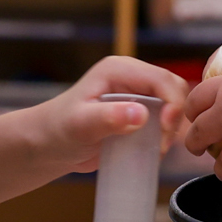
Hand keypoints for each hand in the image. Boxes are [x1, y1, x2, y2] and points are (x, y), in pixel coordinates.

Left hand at [0, 56, 190, 217]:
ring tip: (155, 150)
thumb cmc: (56, 131)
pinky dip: (165, 135)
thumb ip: (108, 119)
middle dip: (175, 117)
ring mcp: (136, 95)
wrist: (46, 147)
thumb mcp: (80, 125)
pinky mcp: (138, 113)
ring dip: (172, 128)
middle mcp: (131, 78)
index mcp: (119, 69)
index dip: (173, 104)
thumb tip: (139, 115)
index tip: (166, 131)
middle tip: (161, 145)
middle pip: (174, 89)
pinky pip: (165, 120)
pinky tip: (153, 151)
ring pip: (173, 105)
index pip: (162, 79)